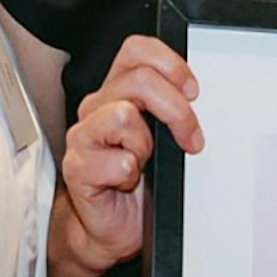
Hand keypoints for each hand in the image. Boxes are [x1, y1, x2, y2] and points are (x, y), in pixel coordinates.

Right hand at [55, 36, 202, 276]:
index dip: (170, 64)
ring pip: (124, 116)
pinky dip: (130, 175)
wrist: (112, 226)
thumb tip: (198, 98)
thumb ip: (172, 110)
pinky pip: (117, 161)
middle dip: (176, 110)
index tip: (193, 91)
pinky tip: (126, 183)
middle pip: (139, 80)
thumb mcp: (163, 137)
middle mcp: (97, 107)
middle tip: (190, 137)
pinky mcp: (78, 167)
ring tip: (144, 163)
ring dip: (145, 145)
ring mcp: (84, 136)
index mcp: (117, 91)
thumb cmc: (139, 182)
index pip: (137, 51)